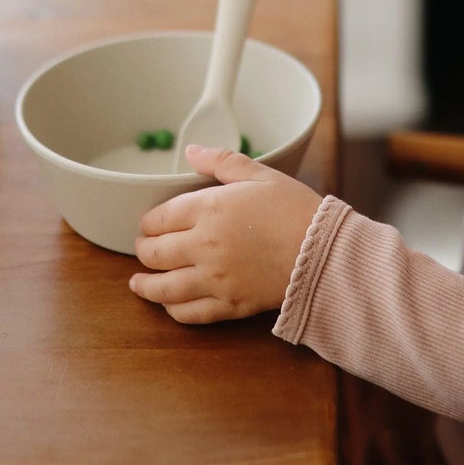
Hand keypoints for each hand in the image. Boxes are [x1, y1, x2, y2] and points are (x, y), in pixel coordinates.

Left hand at [130, 144, 322, 322]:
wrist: (325, 252)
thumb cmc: (297, 210)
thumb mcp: (261, 174)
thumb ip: (221, 161)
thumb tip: (191, 151)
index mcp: (209, 209)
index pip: (158, 218)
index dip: (148, 223)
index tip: (148, 225)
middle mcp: (203, 245)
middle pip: (154, 253)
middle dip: (143, 250)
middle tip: (143, 249)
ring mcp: (214, 278)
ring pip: (163, 287)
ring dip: (145, 285)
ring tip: (138, 283)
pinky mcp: (229, 304)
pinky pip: (189, 313)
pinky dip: (173, 309)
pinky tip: (169, 305)